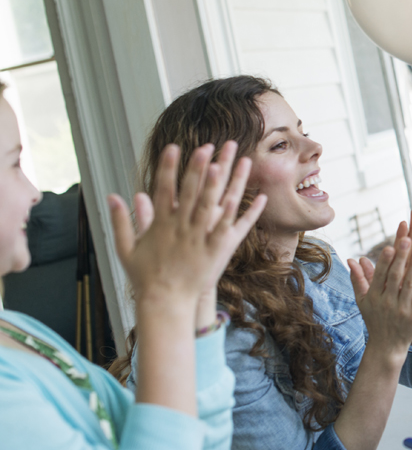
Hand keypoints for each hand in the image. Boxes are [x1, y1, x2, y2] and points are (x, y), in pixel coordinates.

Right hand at [109, 141, 265, 323]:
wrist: (166, 303)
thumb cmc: (145, 276)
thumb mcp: (126, 249)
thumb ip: (122, 221)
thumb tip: (114, 196)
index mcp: (160, 225)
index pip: (163, 189)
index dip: (168, 168)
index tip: (173, 147)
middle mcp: (182, 228)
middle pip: (192, 192)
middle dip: (199, 168)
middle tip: (206, 145)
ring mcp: (202, 238)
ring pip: (215, 205)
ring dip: (223, 183)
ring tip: (232, 162)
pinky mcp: (219, 250)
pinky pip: (236, 227)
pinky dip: (248, 212)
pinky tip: (260, 196)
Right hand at [351, 210, 411, 342]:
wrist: (386, 346)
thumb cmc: (374, 319)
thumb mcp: (363, 301)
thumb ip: (358, 279)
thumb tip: (350, 259)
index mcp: (374, 296)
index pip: (380, 275)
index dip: (385, 260)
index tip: (390, 245)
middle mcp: (387, 302)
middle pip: (395, 276)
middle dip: (401, 257)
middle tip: (407, 239)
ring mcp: (402, 309)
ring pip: (409, 284)